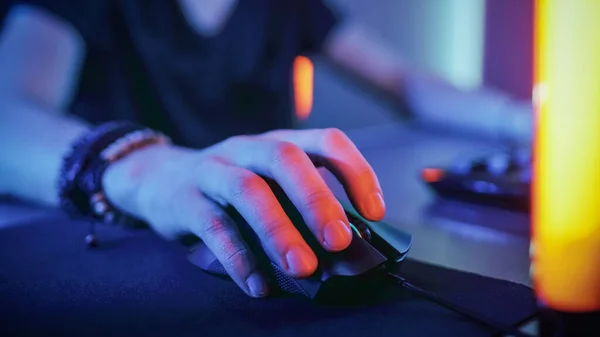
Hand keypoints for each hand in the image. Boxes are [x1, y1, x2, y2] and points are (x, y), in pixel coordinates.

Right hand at [102, 128, 384, 296]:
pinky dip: (239, 257)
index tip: (375, 213)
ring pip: (248, 191)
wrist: (159, 179)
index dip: (356, 171)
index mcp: (279, 143)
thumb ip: (300, 206)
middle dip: (316, 200)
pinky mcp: (184, 199)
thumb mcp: (269, 185)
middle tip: (339, 241)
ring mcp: (214, 169)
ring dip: (279, 231)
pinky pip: (213, 226)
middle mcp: (248, 148)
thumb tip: (346, 248)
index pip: (326, 141)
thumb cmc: (231, 189)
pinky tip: (259, 285)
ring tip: (302, 269)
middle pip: (286, 159)